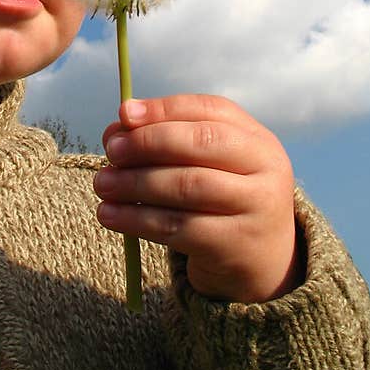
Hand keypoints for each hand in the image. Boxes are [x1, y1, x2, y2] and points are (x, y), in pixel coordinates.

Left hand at [92, 94, 301, 303]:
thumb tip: (117, 127)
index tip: (123, 115)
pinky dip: (137, 220)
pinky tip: (110, 215)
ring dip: (135, 183)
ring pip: (187, 186)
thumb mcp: (211, 165)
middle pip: (201, 143)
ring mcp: (255, 208)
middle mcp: (264, 168)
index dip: (163, 109)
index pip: (210, 110)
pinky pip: (178, 228)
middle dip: (148, 142)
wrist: (266, 260)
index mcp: (257, 139)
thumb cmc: (225, 200)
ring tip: (102, 184)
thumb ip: (170, 140)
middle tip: (112, 152)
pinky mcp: (235, 245)